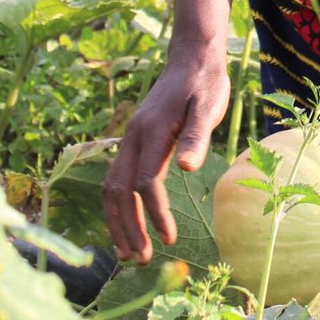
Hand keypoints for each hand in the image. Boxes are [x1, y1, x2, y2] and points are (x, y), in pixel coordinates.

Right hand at [102, 52, 230, 264]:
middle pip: (119, 191)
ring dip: (118, 222)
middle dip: (128, 228)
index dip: (154, 214)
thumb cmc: (204, 84)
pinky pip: (117, 179)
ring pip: (111, 188)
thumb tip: (187, 168)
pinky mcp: (134, 142)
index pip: (145, 183)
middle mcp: (132, 138)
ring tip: (130, 253)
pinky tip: (127, 224)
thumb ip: (196, 137)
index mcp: (150, 132)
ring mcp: (129, 140)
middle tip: (142, 260)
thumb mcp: (208, 107)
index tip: (169, 239)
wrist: (192, 59)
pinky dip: (118, 206)